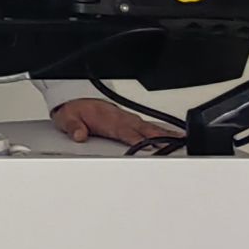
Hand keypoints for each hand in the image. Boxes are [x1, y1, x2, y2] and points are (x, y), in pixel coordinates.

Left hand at [51, 97, 177, 147]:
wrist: (74, 100)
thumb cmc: (73, 110)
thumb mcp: (66, 118)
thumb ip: (72, 127)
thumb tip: (79, 135)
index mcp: (107, 119)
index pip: (124, 132)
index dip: (137, 140)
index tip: (150, 148)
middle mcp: (120, 118)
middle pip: (143, 129)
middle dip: (159, 137)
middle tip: (176, 146)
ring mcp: (127, 119)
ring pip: (149, 127)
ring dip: (165, 134)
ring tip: (183, 141)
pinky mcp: (130, 121)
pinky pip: (148, 126)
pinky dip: (163, 130)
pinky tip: (175, 136)